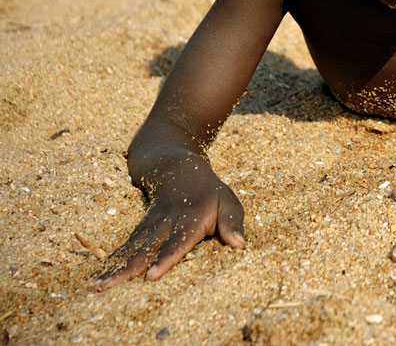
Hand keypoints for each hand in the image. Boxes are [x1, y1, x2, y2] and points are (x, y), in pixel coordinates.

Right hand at [89, 152, 244, 290]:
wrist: (178, 167)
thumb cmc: (209, 192)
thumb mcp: (228, 202)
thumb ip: (232, 223)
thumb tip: (239, 245)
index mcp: (190, 217)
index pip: (178, 241)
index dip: (165, 259)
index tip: (151, 276)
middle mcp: (166, 222)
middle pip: (145, 248)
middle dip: (127, 269)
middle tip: (108, 288)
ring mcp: (150, 225)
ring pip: (130, 248)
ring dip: (112, 268)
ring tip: (94, 286)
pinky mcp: (140, 229)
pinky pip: (124, 247)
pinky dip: (110, 262)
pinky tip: (95, 278)